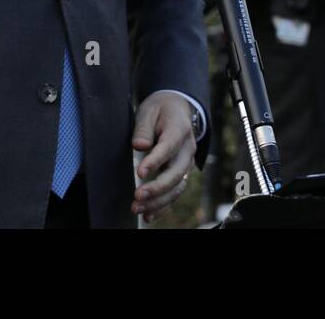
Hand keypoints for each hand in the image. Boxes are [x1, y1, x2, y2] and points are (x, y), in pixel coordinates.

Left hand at [130, 91, 196, 222]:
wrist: (177, 110)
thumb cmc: (160, 110)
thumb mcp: (149, 110)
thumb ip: (143, 128)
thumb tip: (139, 146)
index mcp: (180, 129)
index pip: (169, 147)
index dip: (155, 161)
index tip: (140, 172)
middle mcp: (187, 149)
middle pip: (176, 173)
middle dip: (157, 187)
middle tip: (138, 196)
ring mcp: (186, 163)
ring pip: (176, 187)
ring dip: (158, 201)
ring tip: (138, 208)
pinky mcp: (180, 173)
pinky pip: (175, 192)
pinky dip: (163, 206)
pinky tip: (148, 215)